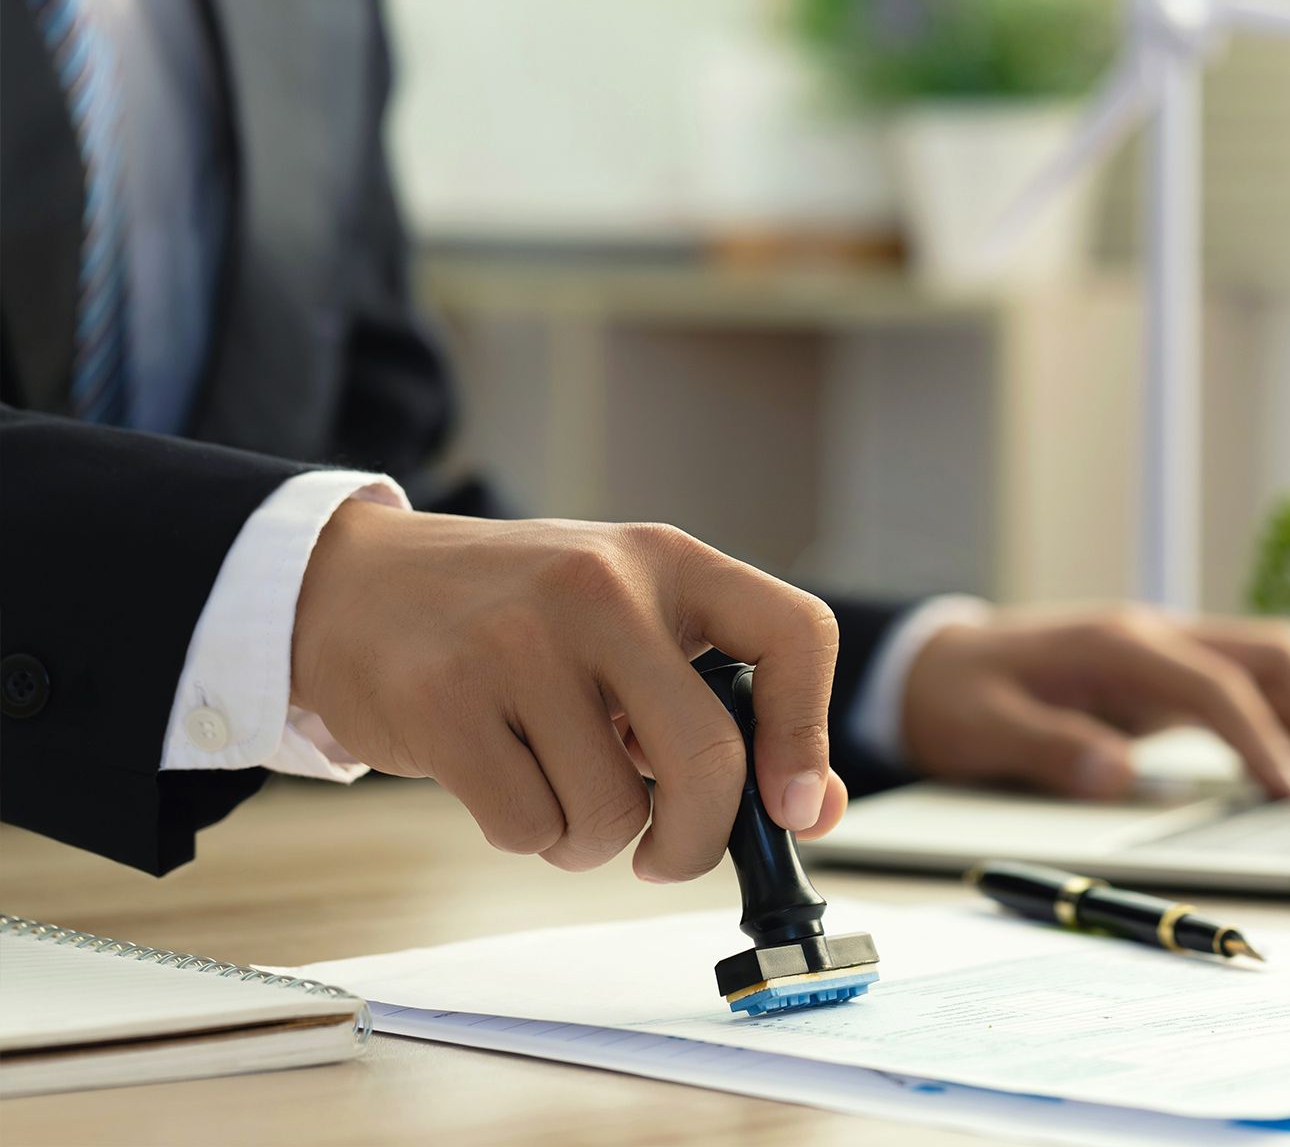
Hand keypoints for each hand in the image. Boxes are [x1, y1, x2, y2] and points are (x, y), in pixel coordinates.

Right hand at [291, 503, 848, 879]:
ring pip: (613, 814)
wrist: (353, 584)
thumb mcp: (628, 629)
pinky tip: (499, 779)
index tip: (793, 808)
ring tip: (554, 785)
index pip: (794, 633)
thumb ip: (716, 708)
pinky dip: (526, 834)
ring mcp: (519, 639)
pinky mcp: (442, 698)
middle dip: (697, 840)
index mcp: (667, 560)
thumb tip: (810, 813)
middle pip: (708, 759)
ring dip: (590, 840)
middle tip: (668, 854)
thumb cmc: (516, 620)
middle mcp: (602, 587)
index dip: (810, 737)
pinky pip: (529, 828)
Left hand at [899, 605, 1289, 799]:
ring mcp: (1163, 649)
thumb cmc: (957, 696)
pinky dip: (1284, 714)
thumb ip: (1049, 749)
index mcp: (1114, 645)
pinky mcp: (1163, 673)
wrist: (933, 665)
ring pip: (1267, 660)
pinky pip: (1243, 682)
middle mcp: (1151, 635)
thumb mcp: (983, 728)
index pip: (1212, 684)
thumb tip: (1120, 775)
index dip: (1260, 738)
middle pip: (1267, 654)